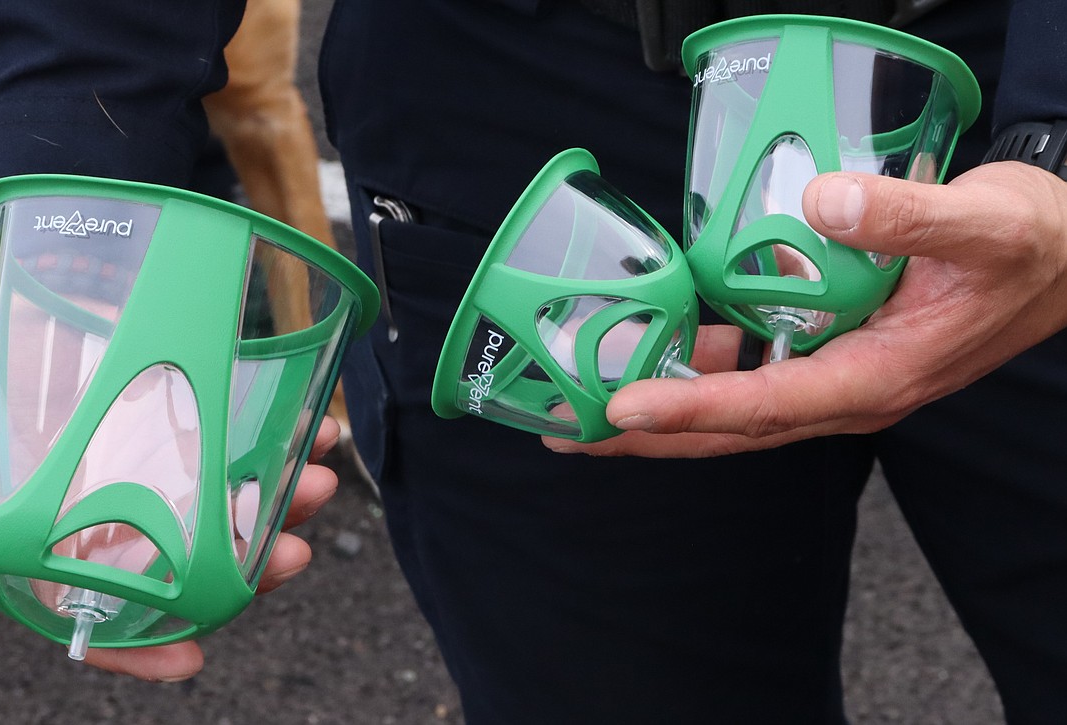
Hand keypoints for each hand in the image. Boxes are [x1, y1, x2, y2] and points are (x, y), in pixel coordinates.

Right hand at [0, 318, 340, 680]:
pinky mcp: (210, 414)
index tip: (190, 659)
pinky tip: (315, 434)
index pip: (96, 602)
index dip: (137, 645)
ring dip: (284, 505)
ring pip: (237, 507)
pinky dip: (292, 445)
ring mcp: (173, 460)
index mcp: (60, 520)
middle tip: (288, 552)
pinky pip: (259, 442)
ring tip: (317, 483)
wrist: (48, 273)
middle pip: (190, 561)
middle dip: (247, 565)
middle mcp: (124, 499)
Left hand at [544, 162, 1066, 457]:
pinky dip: (703, 365)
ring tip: (587, 400)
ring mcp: (838, 374)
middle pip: (732, 426)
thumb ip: (907, 215)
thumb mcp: (984, 223)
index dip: (690, 408)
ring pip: (735, 404)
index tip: (620, 406)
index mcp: (878, 376)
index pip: (766, 404)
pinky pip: (755, 368)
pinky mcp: (832, 350)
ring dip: (664, 405)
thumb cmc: (1030, 246)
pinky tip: (661, 344)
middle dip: (650, 433)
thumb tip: (820, 203)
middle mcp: (849, 390)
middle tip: (570, 434)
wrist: (1065, 258)